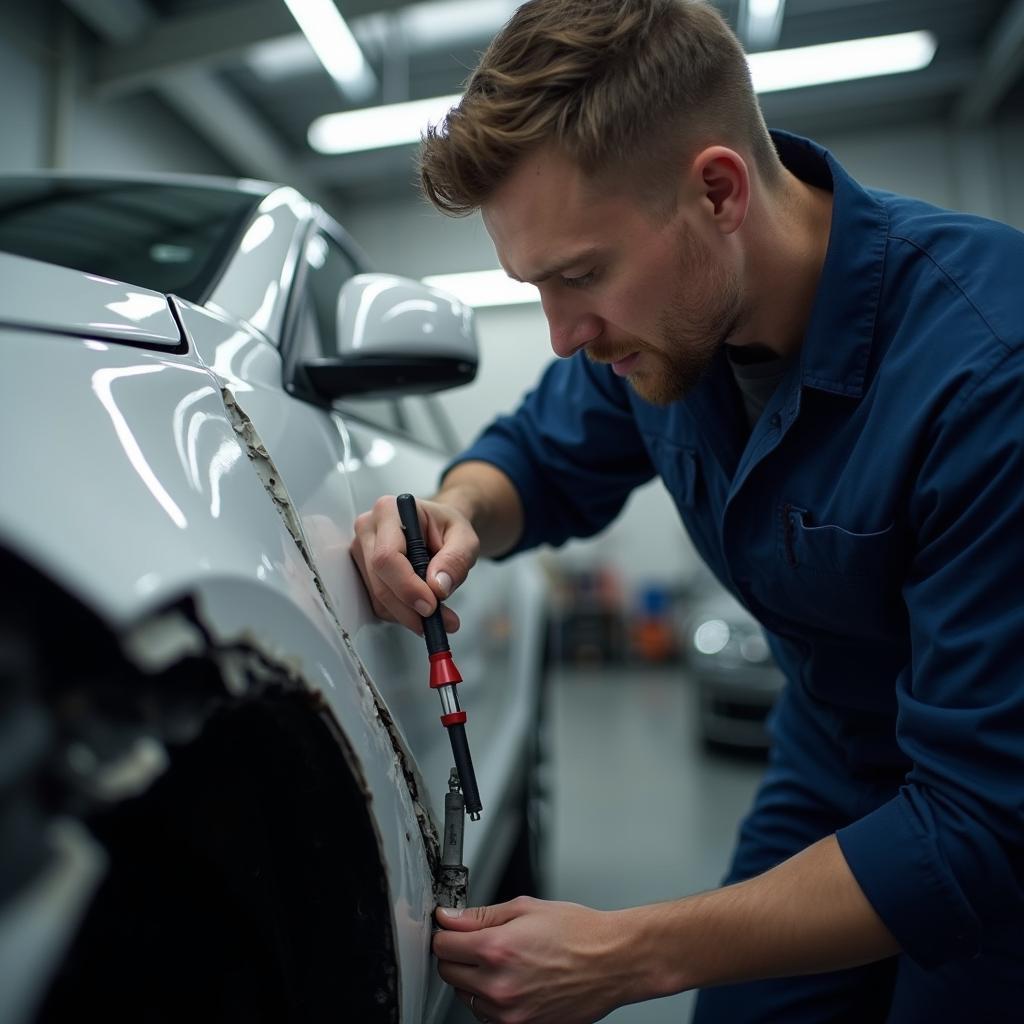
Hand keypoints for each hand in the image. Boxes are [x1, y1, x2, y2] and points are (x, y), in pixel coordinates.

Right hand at [350, 494, 479, 634]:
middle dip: (410, 609)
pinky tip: (422, 609)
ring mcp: (362, 551)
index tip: (430, 606)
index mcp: (389, 511)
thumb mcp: (465, 538)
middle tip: (440, 621)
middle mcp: (368, 529)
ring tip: (440, 616)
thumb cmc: (448, 528)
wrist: (439, 529)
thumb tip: (438, 586)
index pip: (387, 556)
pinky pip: (379, 604)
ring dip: (409, 615)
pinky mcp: (363, 572)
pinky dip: (402, 613)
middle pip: (380, 582)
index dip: (407, 587)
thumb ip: (456, 559)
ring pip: (378, 598)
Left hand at [433, 897, 634, 1023]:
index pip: (443, 945)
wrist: (613, 962)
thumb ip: (481, 915)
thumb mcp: (526, 908)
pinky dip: (490, 997)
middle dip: (456, 954)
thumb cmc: (578, 932)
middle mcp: (498, 986)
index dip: (446, 931)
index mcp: (497, 950)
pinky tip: (513, 979)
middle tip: (477, 940)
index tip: (451, 927)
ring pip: (465, 996)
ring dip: (473, 977)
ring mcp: (509, 1013)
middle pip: (448, 973)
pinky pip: (487, 1014)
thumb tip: (450, 918)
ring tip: (503, 959)